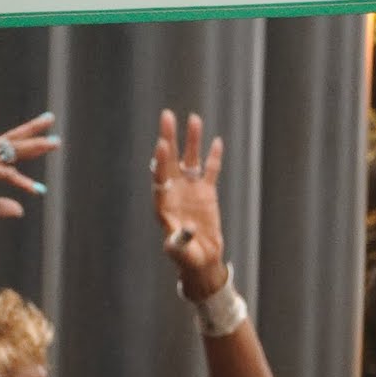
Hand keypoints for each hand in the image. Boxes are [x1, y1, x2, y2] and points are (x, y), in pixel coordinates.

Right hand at [0, 113, 57, 231]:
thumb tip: (20, 210)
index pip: (9, 150)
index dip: (28, 147)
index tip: (46, 143)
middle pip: (12, 139)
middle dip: (33, 129)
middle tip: (50, 118)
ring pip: (12, 149)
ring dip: (35, 145)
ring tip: (54, 142)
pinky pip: (6, 174)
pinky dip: (22, 181)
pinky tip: (37, 190)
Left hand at [152, 109, 229, 297]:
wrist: (201, 260)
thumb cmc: (186, 258)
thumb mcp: (180, 253)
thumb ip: (180, 241)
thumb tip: (188, 228)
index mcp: (163, 205)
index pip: (160, 178)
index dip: (161, 162)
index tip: (162, 144)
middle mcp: (174, 192)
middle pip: (170, 161)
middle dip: (169, 138)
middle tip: (167, 117)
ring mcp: (190, 190)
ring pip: (190, 160)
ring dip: (191, 140)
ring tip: (193, 118)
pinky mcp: (206, 192)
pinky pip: (210, 171)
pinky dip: (213, 157)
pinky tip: (216, 141)